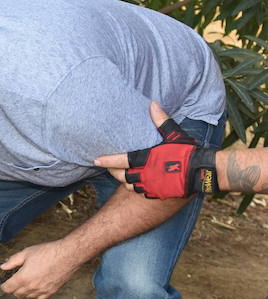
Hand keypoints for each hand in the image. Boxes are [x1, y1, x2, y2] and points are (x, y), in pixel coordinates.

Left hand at [0, 240, 80, 298]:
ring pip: (27, 297)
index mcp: (23, 278)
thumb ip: (12, 261)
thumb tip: (3, 267)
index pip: (8, 288)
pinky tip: (37, 285)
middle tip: (16, 279)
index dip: (4, 285)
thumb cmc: (47, 252)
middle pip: (17, 294)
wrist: (68, 255)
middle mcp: (31, 287)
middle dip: (14, 288)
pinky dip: (36, 294)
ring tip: (27, 281)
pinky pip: (39, 298)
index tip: (5, 281)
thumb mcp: (26, 253)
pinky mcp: (51, 292)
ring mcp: (42, 291)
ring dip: (24, 291)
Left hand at [94, 102, 217, 198]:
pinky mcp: (157, 194)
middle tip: (109, 167)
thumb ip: (161, 121)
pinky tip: (138, 183)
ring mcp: (150, 185)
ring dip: (124, 180)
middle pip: (121, 175)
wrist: (203, 171)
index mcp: (146, 159)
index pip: (120, 160)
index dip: (107, 161)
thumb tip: (152, 104)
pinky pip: (142, 193)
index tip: (95, 160)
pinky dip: (137, 188)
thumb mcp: (174, 134)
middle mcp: (145, 174)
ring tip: (122, 174)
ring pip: (130, 185)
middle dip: (113, 171)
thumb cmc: (188, 151)